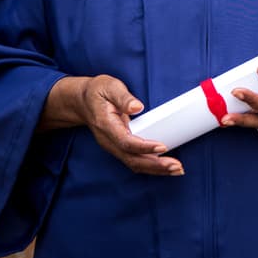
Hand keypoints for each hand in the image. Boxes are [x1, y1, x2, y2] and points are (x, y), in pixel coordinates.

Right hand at [41, 75, 183, 176]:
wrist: (81, 102)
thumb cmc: (98, 93)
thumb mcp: (109, 87)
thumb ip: (123, 97)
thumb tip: (137, 107)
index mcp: (106, 125)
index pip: (126, 141)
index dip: (144, 147)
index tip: (163, 147)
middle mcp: (109, 140)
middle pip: (132, 159)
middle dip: (155, 165)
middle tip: (176, 167)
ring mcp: (113, 146)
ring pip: (134, 164)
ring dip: (156, 169)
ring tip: (176, 170)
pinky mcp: (119, 148)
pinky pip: (134, 161)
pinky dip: (151, 166)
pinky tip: (166, 167)